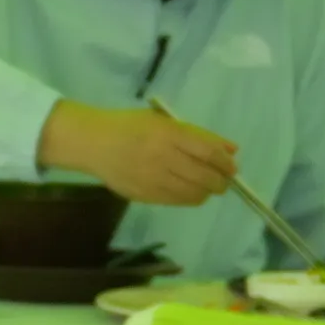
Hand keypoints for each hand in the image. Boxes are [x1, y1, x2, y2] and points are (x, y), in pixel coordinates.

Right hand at [39, 100, 240, 205]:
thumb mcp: (164, 122)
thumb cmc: (129, 126)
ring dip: (207, 192)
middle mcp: (162, 158)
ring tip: (208, 186)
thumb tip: (232, 150)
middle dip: (221, 181)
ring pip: (193, 193)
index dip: (226, 163)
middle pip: (205, 177)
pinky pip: (177, 201)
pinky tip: (189, 191)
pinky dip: (190, 198)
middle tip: (224, 180)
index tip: (232, 167)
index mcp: (168, 134)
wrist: (92, 143)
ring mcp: (152, 179)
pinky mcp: (144, 195)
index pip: (209, 153)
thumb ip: (199, 135)